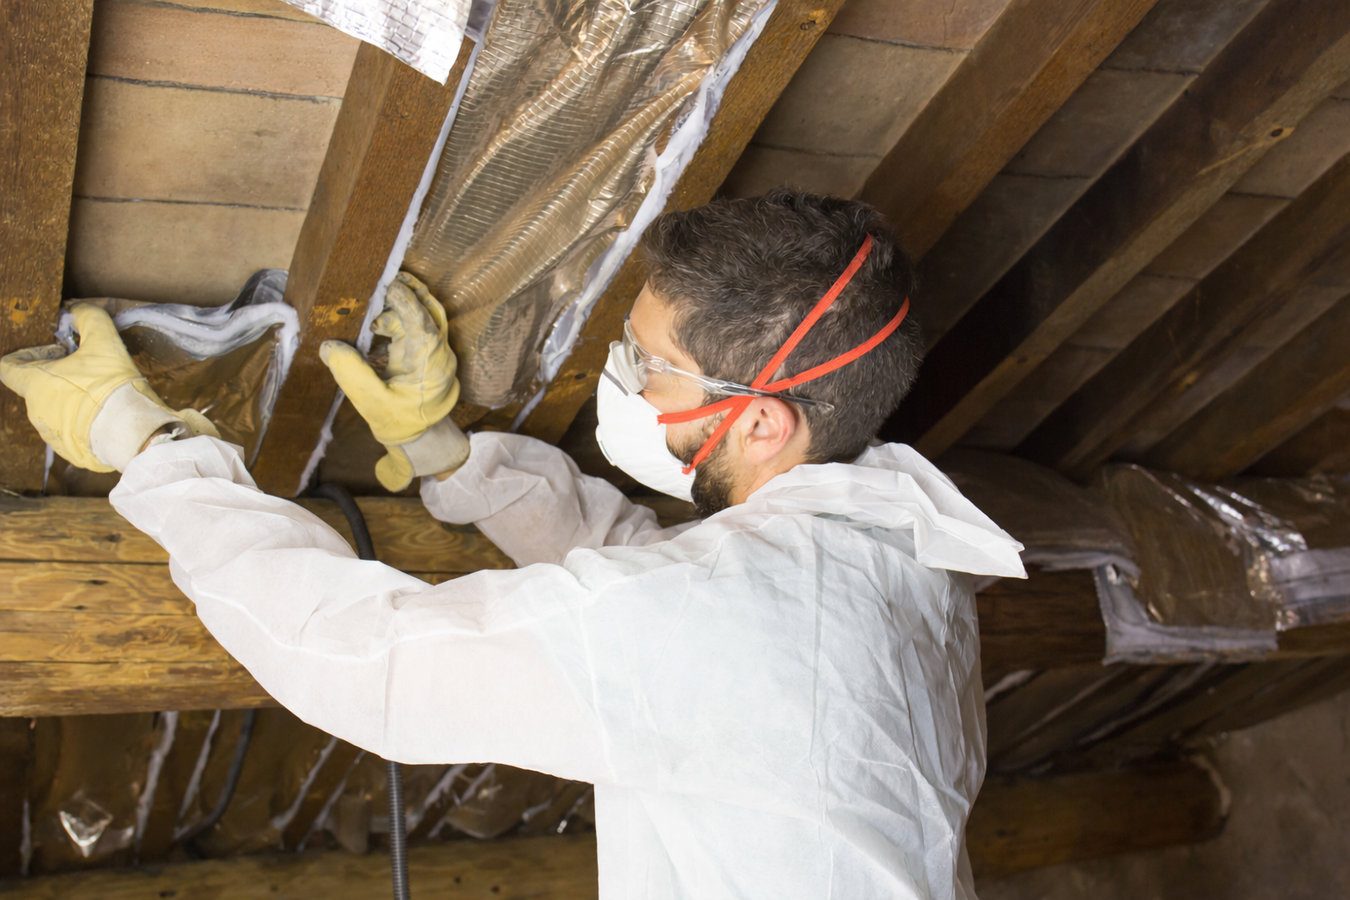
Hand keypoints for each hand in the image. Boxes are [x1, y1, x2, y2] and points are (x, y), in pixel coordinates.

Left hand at [0, 304, 216, 471]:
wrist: (133, 435)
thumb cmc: (113, 388)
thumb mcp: (105, 344)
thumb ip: (89, 319)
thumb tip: (78, 309)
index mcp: (35, 385)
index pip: (8, 366)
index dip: (27, 354)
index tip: (56, 351)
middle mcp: (36, 411)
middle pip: (37, 387)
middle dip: (58, 375)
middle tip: (87, 368)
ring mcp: (52, 435)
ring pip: (55, 411)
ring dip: (71, 400)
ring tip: (101, 394)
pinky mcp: (71, 452)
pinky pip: (73, 432)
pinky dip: (85, 423)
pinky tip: (107, 416)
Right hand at [321, 272, 469, 489]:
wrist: (418, 439)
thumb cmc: (400, 423)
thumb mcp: (372, 403)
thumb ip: (352, 375)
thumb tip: (329, 346)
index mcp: (431, 363)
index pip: (423, 324)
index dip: (407, 301)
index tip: (389, 284)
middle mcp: (438, 353)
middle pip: (431, 310)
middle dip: (411, 290)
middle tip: (385, 276)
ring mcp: (434, 351)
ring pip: (424, 315)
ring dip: (400, 305)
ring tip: (373, 303)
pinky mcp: (425, 352)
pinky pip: (415, 325)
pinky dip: (397, 317)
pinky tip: (375, 323)